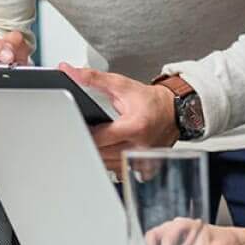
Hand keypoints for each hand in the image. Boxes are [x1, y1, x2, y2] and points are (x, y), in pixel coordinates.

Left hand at [59, 63, 179, 171]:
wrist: (173, 111)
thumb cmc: (150, 100)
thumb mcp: (121, 85)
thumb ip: (93, 78)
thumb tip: (71, 72)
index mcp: (135, 126)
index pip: (98, 138)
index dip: (83, 131)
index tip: (76, 126)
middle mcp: (140, 146)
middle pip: (101, 153)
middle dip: (89, 142)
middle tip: (85, 131)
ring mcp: (143, 160)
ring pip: (108, 165)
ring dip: (99, 154)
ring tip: (98, 140)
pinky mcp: (144, 168)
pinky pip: (120, 171)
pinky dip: (111, 163)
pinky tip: (110, 152)